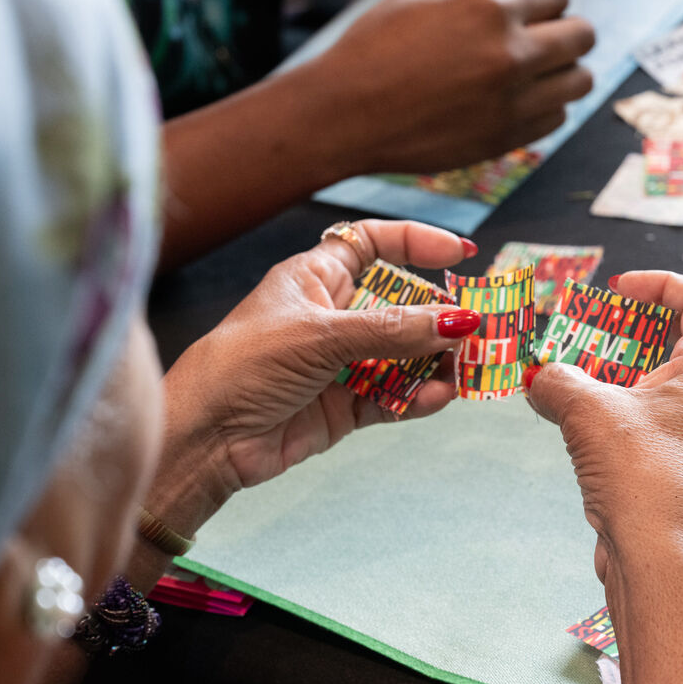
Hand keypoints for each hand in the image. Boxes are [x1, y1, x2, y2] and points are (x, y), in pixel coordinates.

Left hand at [159, 220, 477, 504]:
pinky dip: (418, 396)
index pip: (373, 244)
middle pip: (400, 305)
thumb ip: (394, 331)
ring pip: (404, 354)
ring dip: (436, 361)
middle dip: (439, 316)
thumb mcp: (322, 336)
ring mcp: (340, 363)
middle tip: (477, 327)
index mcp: (315, 278)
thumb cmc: (242, 366)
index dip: (416, 243)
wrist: (204, 440)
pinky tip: (438, 397)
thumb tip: (458, 321)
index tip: (461, 254)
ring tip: (465, 368)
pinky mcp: (344, 405)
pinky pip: (395, 395)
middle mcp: (331, 316)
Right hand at [309, 0, 594, 173]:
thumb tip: (508, 2)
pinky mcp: (506, 139)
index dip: (548, 2)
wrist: (344, 115)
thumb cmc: (371, 50)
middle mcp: (511, 55)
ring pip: (579, 82)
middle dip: (568, 33)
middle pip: (582, 37)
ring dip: (565, 73)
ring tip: (540, 74)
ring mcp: (512, 102)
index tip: (536, 12)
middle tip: (548, 40)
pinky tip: (520, 101)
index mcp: (490, 8)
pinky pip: (555, 118)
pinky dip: (546, 107)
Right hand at [525, 271, 682, 575]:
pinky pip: (659, 421)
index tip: (620, 289)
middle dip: (630, 331)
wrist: (662, 561)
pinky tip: (582, 424)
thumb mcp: (587, 411)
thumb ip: (557, 380)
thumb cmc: (642, 476)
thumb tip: (538, 378)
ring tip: (578, 379)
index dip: (660, 283)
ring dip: (622, 374)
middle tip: (589, 333)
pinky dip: (624, 411)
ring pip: (668, 384)